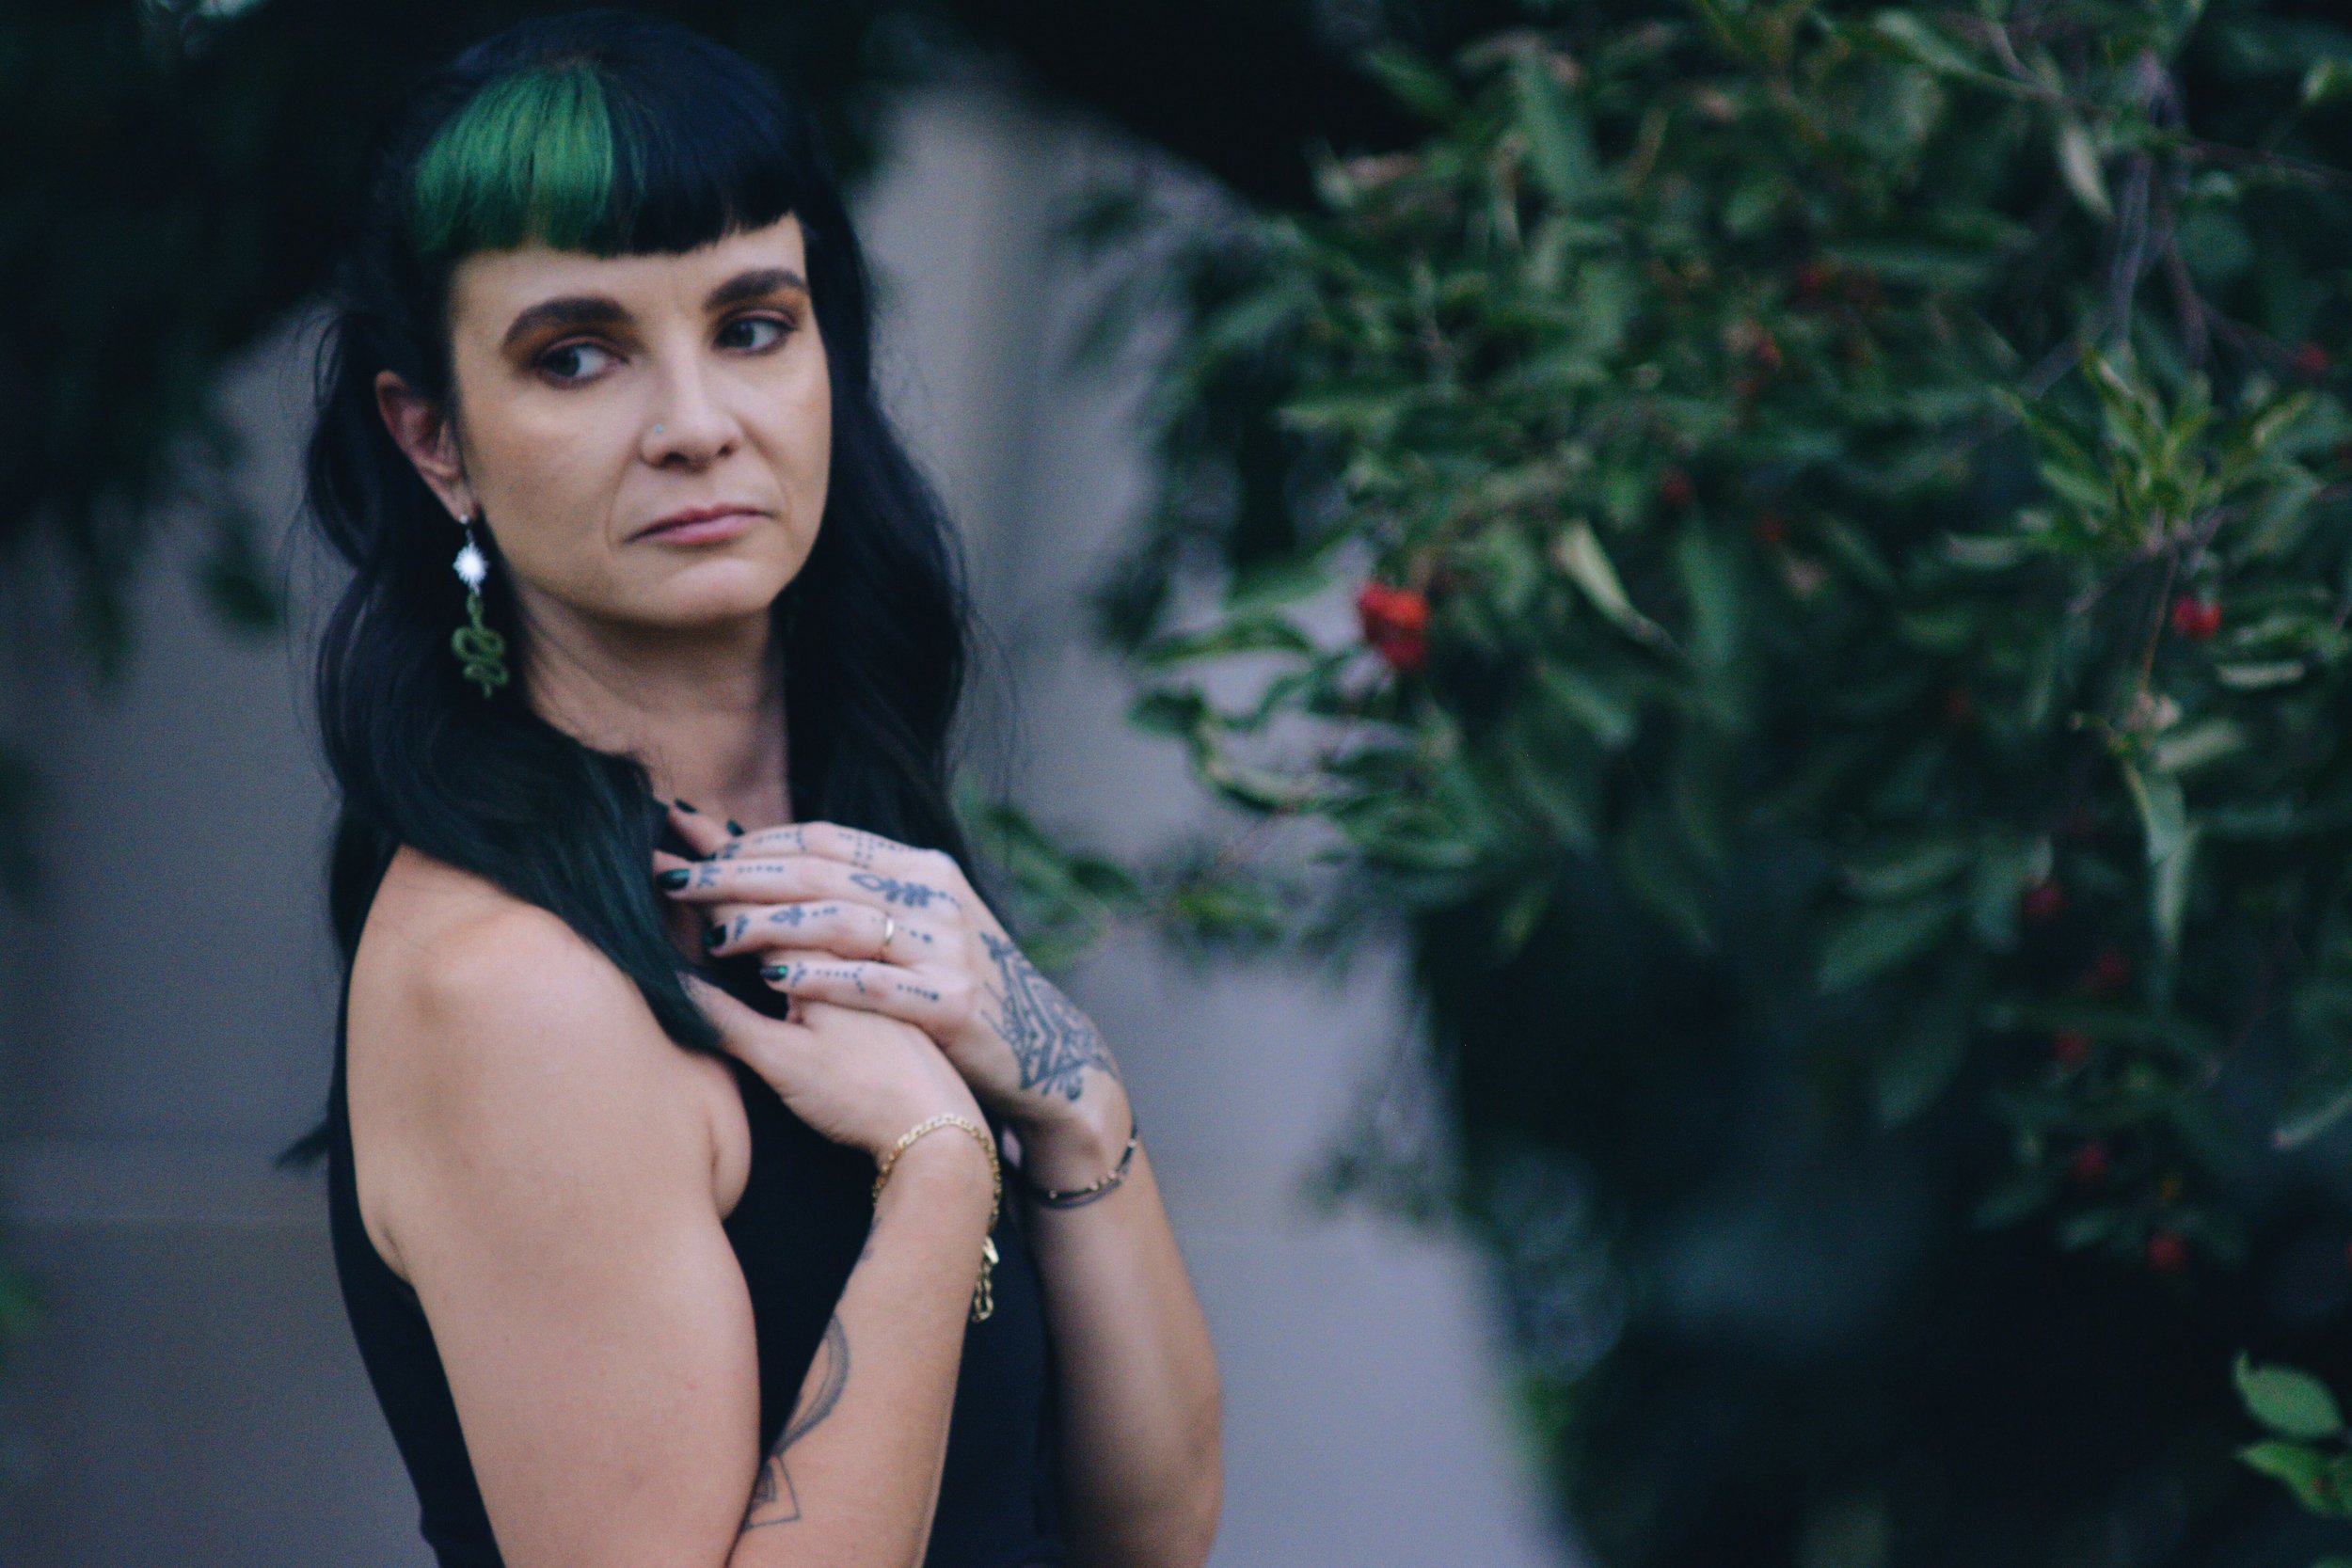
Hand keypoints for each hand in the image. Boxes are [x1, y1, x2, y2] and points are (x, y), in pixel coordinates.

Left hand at [653, 805, 1125, 1139]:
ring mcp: (947, 948)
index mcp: (922, 868)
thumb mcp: (921, 930)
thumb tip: (772, 873)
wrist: (1044, 1055)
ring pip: (839, 919)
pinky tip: (773, 980)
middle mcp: (936, 896)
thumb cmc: (959, 994)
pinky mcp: (953, 1003)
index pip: (822, 839)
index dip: (752, 843)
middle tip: (675, 880)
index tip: (693, 850)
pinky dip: (818, 978)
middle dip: (738, 874)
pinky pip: (872, 984)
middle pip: (818, 872)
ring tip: (714, 936)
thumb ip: (861, 900)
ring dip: (768, 924)